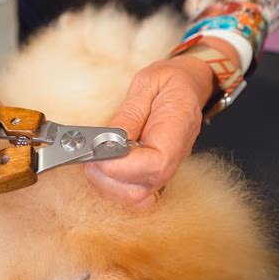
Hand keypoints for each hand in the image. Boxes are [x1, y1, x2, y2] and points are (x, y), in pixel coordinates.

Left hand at [85, 55, 214, 207]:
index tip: (99, 155)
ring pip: (134, 197)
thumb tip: (109, 140)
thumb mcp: (147, 84)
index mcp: (176, 131)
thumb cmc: (170, 81)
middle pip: (141, 190)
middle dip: (107, 177)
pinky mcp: (153, 173)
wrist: (187, 85)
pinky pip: (133, 193)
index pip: (156, 166)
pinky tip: (105, 166)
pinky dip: (113, 186)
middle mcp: (173, 158)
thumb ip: (129, 114)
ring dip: (106, 183)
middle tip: (90, 154)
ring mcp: (164, 169)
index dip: (123, 166)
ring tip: (95, 158)